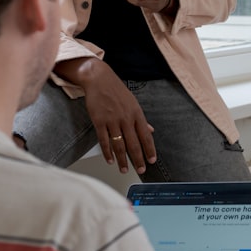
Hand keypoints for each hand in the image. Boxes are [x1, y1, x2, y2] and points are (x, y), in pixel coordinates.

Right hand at [55, 57, 156, 174]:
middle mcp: (126, 118)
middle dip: (138, 159)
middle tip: (140, 170)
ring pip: (119, 145)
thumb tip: (151, 131)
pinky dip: (107, 152)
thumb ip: (141, 120)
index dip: (149, 150)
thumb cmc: (117, 91)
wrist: (99, 80)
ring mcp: (112, 120)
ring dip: (122, 160)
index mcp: (136, 114)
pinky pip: (104, 140)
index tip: (152, 160)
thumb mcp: (133, 103)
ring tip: (124, 170)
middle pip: (133, 143)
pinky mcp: (99, 121)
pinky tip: (110, 160)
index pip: (146, 136)